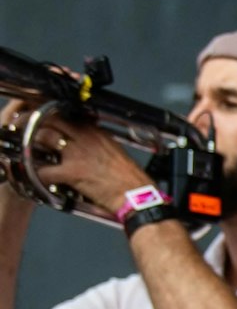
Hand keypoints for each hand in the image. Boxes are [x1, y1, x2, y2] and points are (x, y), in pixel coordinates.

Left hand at [28, 116, 150, 212]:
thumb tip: (85, 139)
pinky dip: (38, 174)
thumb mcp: (114, 150)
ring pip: (43, 138)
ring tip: (29, 151)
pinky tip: (39, 177)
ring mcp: (77, 154)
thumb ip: (97, 140)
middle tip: (28, 130)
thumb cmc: (129, 178)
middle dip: (35, 123)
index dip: (51, 115)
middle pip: (51, 120)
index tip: (44, 118)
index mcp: (96, 132)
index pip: (67, 114)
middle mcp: (85, 138)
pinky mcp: (72, 172)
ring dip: (32, 144)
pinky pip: (45, 170)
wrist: (136, 195)